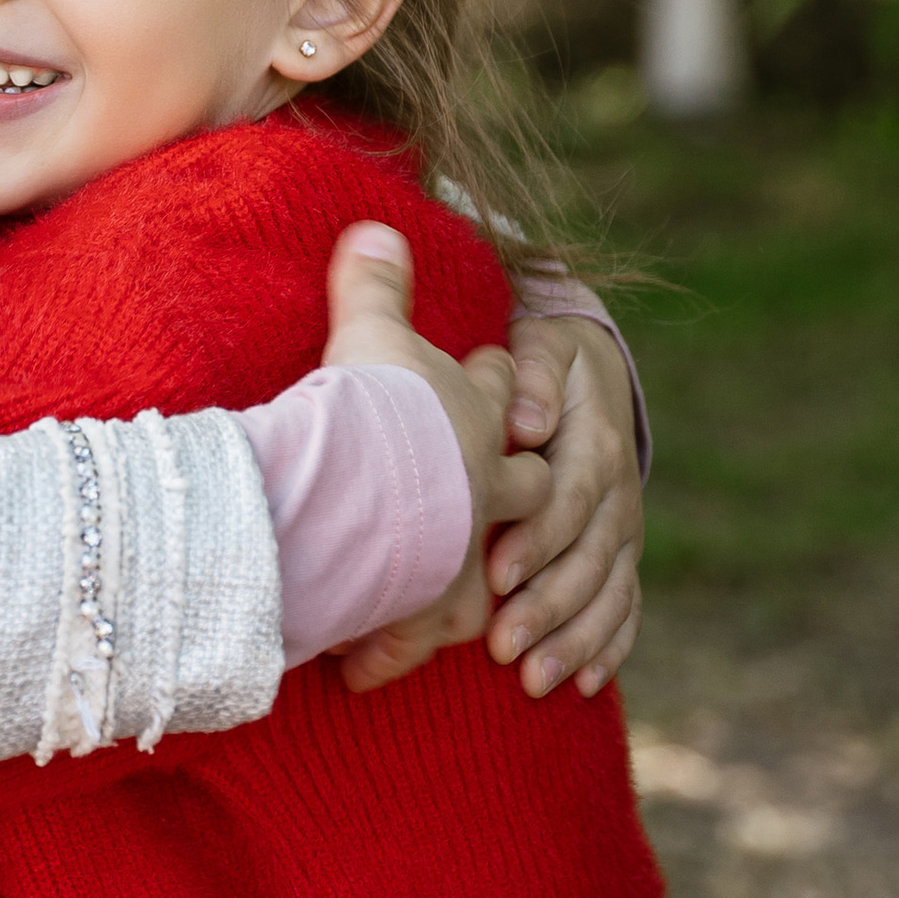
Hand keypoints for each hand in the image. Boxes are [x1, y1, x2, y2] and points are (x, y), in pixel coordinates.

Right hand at [322, 224, 550, 690]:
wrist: (371, 483)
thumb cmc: (373, 405)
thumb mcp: (371, 331)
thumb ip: (375, 283)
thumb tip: (375, 227)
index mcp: (476, 416)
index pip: (501, 392)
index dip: (496, 387)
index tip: (495, 389)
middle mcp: (486, 485)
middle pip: (527, 490)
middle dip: (527, 502)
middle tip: (515, 520)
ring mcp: (468, 550)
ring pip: (491, 574)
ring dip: (479, 596)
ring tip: (463, 617)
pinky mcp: (436, 608)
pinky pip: (424, 638)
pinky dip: (395, 654)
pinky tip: (370, 670)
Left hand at [485, 312, 643, 696]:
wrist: (588, 373)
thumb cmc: (544, 363)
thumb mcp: (541, 348)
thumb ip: (532, 377)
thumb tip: (526, 420)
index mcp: (594, 448)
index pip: (568, 502)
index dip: (537, 542)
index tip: (496, 576)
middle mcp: (618, 496)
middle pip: (588, 562)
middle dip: (548, 609)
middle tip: (504, 649)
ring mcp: (624, 531)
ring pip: (609, 595)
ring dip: (575, 641)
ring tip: (534, 681)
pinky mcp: (623, 555)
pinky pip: (626, 607)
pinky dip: (610, 647)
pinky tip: (586, 686)